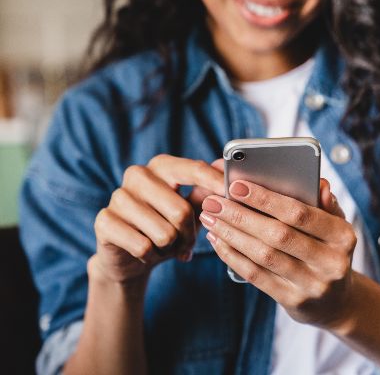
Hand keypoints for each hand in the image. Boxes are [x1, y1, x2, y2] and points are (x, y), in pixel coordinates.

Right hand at [91, 155, 224, 284]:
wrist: (129, 256)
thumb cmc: (165, 227)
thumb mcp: (190, 210)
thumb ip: (206, 191)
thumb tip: (224, 168)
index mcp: (162, 166)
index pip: (193, 169)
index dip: (215, 183)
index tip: (232, 193)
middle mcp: (138, 174)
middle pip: (181, 210)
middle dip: (189, 235)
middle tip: (186, 243)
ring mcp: (118, 196)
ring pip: (164, 233)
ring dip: (170, 248)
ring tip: (164, 246)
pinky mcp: (104, 221)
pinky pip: (143, 246)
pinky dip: (151, 256)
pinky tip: (146, 253)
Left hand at [199, 179, 356, 328]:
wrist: (336, 301)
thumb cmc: (328, 251)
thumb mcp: (335, 226)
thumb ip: (325, 204)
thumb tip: (319, 183)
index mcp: (343, 236)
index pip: (300, 213)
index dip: (266, 199)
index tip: (236, 186)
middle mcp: (331, 262)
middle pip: (278, 234)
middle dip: (241, 215)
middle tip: (213, 202)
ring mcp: (313, 285)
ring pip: (264, 256)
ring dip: (231, 234)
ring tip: (210, 218)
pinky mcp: (294, 301)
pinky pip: (257, 276)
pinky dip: (233, 256)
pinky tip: (218, 241)